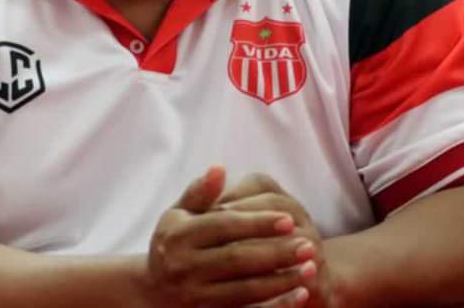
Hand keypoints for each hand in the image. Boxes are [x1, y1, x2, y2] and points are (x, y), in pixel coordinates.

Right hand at [143, 166, 315, 307]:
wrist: (152, 291)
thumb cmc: (172, 242)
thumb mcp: (177, 214)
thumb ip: (200, 193)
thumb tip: (220, 168)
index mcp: (178, 236)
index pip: (223, 226)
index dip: (257, 223)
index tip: (289, 219)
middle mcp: (184, 267)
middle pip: (237, 259)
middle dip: (276, 252)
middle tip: (309, 245)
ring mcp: (196, 296)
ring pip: (245, 289)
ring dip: (282, 281)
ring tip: (311, 268)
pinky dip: (275, 307)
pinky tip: (300, 295)